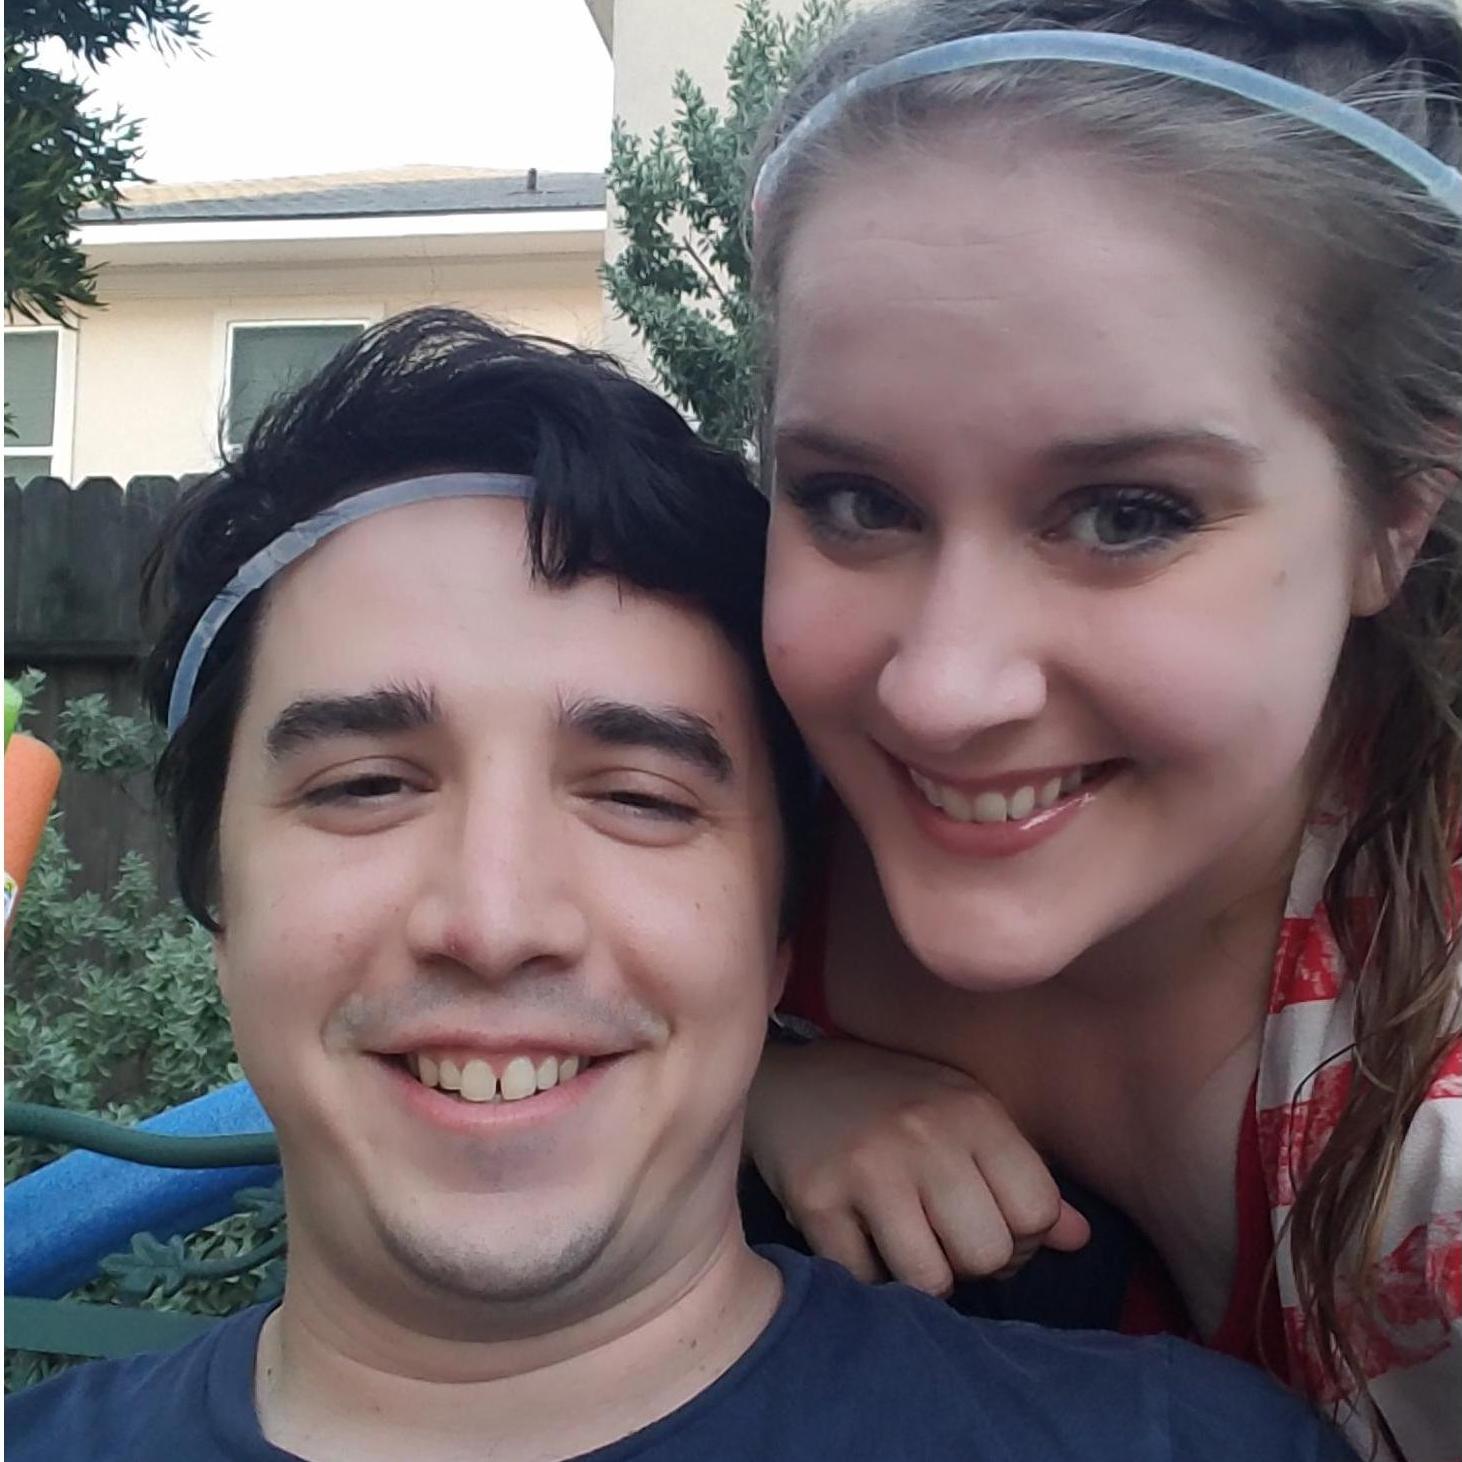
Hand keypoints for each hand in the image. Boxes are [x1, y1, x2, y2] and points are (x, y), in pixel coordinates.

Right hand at [745, 1039, 1090, 1294]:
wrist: (786, 1082)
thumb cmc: (889, 1103)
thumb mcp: (962, 1116)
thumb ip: (1020, 1174)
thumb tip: (1078, 1239)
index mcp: (971, 1110)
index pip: (1037, 1210)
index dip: (1019, 1234)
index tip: (985, 1219)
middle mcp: (925, 1134)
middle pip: (988, 1254)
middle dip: (969, 1261)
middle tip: (940, 1235)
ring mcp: (867, 1166)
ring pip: (930, 1280)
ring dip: (919, 1275)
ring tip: (902, 1241)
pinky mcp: (815, 1198)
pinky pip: (865, 1281)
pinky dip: (866, 1274)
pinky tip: (857, 1237)